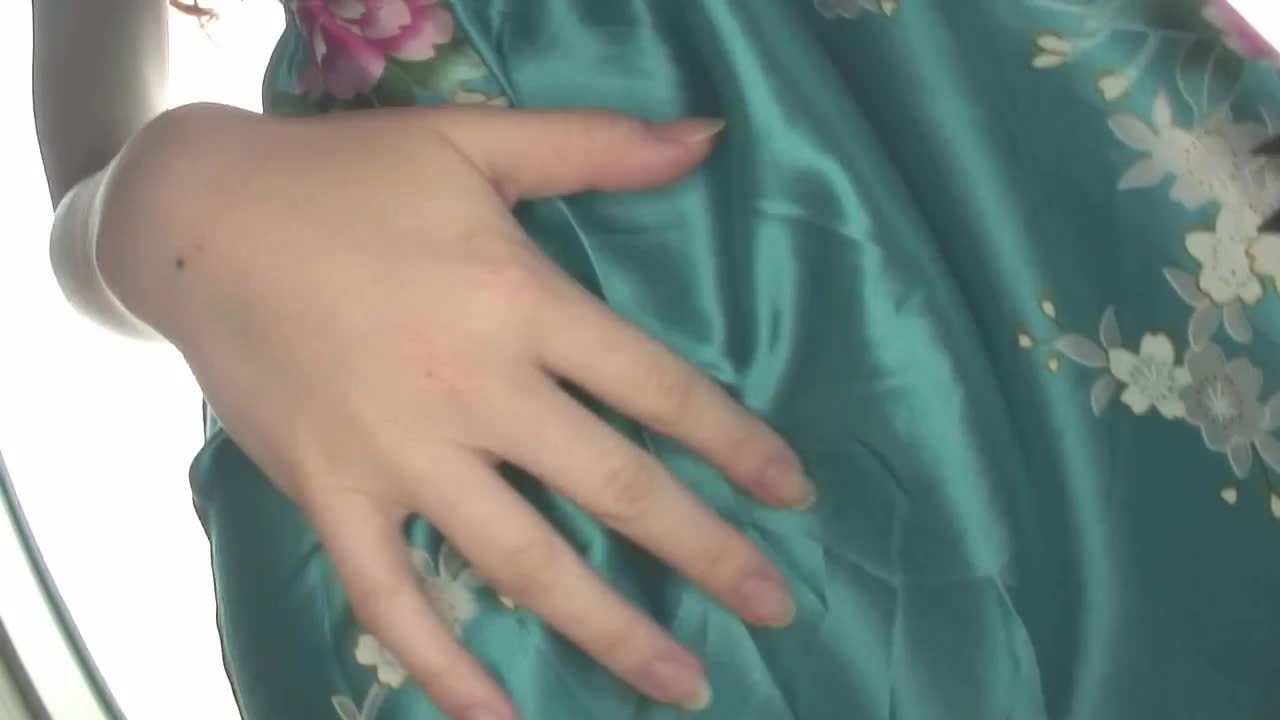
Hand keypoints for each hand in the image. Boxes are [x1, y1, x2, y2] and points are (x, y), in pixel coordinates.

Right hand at [99, 103, 812, 717]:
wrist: (195, 218)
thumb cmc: (346, 177)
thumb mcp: (476, 139)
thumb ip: (594, 143)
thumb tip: (707, 138)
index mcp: (518, 302)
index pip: (657, 390)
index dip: (735, 444)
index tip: (791, 493)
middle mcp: (471, 392)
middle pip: (613, 489)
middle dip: (706, 554)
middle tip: (775, 608)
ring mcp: (398, 457)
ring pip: (523, 564)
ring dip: (610, 632)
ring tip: (683, 686)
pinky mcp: (330, 498)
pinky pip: (390, 601)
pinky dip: (443, 668)